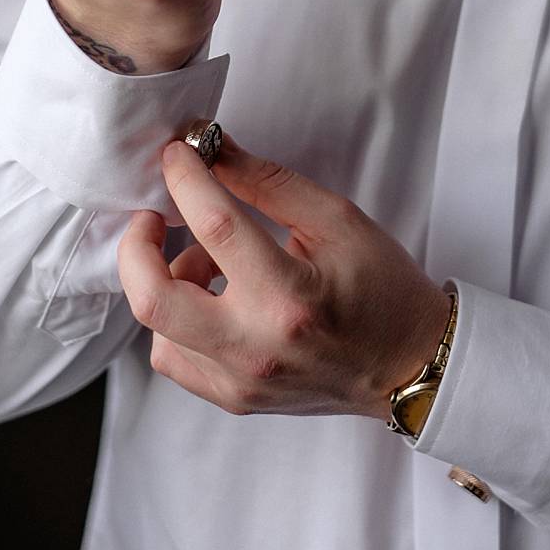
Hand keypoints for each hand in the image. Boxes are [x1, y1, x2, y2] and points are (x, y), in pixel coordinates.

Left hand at [115, 131, 450, 419]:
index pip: (215, 227)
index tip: (176, 154)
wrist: (412, 367)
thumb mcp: (338, 221)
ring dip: (167, 283)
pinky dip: (176, 322)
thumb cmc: (382, 290)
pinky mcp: (233, 399)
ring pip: (157, 328)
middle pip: (153, 297)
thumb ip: (267, 183)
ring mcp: (241, 380)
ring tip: (207, 264)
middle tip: (151, 217)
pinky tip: (210, 302)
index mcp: (290, 297)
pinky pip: (172, 357)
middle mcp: (257, 347)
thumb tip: (210, 150)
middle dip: (137, 246)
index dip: (186, 180)